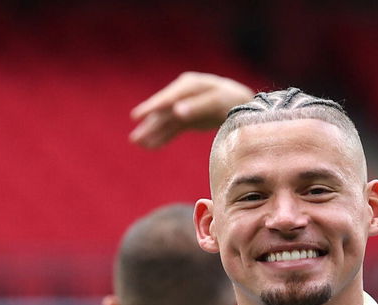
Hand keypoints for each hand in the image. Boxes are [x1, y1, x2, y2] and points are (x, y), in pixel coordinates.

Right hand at [129, 72, 255, 148]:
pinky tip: (150, 146)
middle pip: (163, 111)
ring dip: (152, 133)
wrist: (243, 105)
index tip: (137, 116)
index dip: (152, 106)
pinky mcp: (186, 118)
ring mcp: (183, 106)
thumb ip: (198, 106)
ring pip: (164, 121)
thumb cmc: (233, 100)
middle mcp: (183, 94)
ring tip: (138, 144)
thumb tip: (176, 111)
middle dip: (148, 125)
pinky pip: (171, 129)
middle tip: (134, 139)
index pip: (168, 97)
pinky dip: (161, 137)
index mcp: (190, 85)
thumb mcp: (218, 102)